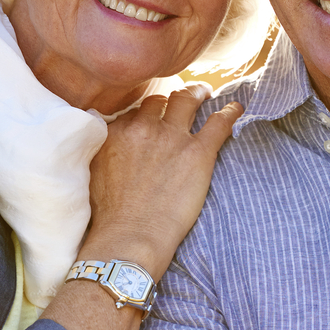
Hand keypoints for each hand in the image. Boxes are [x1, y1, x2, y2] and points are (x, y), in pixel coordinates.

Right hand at [81, 87, 242, 278]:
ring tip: (204, 93)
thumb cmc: (109, 216)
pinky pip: (219, 123)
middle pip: (159, 101)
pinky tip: (237, 108)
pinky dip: (230, 113)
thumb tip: (107, 143)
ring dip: (197, 94)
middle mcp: (143, 128)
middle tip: (181, 99)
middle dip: (170, 99)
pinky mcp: (198, 153)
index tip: (153, 119)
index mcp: (117, 132)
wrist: (130, 235)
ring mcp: (172, 138)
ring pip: (187, 101)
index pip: (134, 112)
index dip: (145, 115)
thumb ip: (101, 151)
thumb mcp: (92, 174)